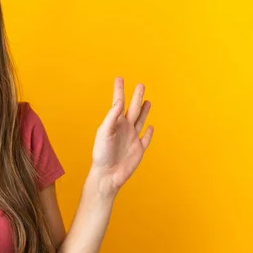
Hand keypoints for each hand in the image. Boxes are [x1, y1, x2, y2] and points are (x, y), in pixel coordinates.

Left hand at [90, 77, 153, 197]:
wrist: (107, 175)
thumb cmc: (101, 154)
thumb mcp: (104, 132)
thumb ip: (112, 117)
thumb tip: (119, 102)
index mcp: (115, 123)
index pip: (118, 102)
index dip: (119, 90)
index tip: (119, 78)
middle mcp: (124, 129)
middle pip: (133, 108)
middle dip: (136, 96)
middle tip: (140, 84)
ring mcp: (132, 138)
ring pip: (140, 120)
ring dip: (144, 111)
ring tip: (147, 101)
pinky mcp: (139, 149)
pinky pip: (145, 139)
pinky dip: (149, 133)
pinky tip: (150, 127)